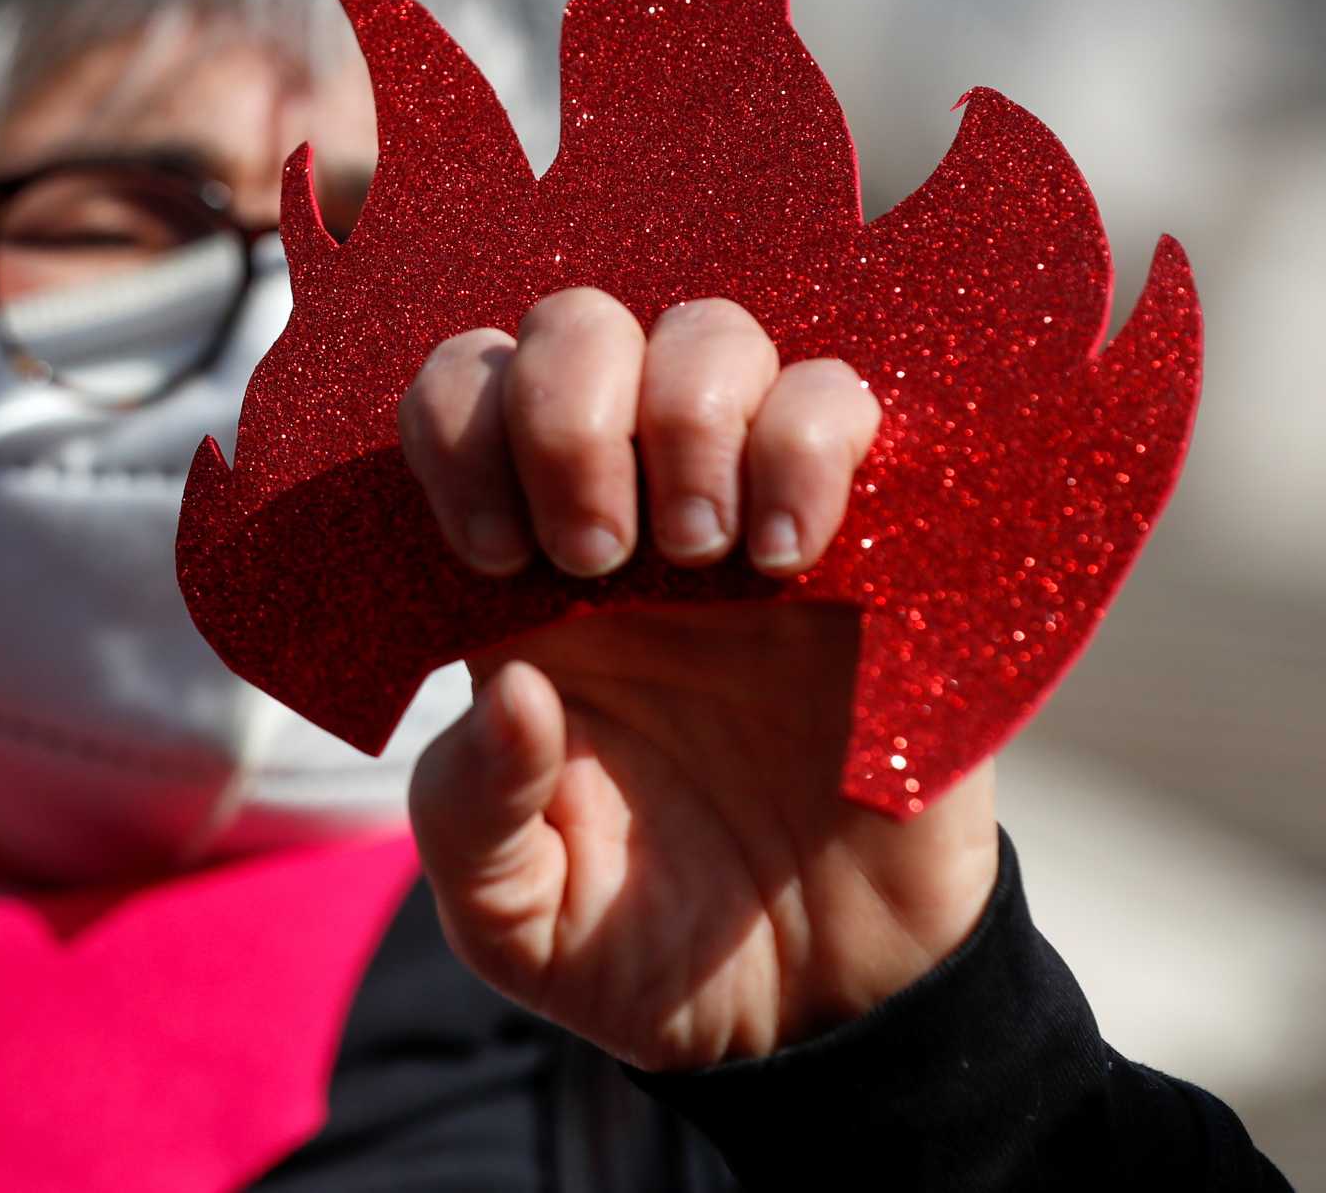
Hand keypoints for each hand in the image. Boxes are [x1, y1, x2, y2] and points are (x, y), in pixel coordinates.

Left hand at [397, 289, 999, 1070]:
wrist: (818, 1003)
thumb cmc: (645, 942)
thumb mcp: (514, 918)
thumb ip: (471, 815)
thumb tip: (506, 684)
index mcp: (517, 573)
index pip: (459, 396)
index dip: (457, 432)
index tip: (492, 556)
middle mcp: (625, 512)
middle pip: (574, 323)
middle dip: (566, 408)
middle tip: (593, 555)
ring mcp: (746, 512)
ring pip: (709, 332)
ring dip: (688, 415)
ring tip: (705, 557)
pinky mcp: (869, 539)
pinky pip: (841, 399)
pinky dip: (808, 444)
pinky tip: (791, 560)